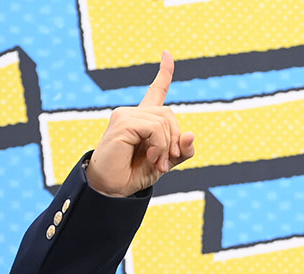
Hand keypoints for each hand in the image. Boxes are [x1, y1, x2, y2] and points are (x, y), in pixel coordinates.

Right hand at [87, 51, 195, 196]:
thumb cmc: (134, 174)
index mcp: (143, 120)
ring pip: (164, 121)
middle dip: (175, 139)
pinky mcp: (122, 123)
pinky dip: (160, 145)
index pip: (156, 91)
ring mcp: (125, 116)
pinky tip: (152, 157)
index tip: (167, 54)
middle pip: (170, 114)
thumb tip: (191, 134)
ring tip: (158, 163)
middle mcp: (133, 113)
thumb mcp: (165, 163)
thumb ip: (180, 151)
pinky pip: (155, 128)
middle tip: (167, 162)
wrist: (112, 188)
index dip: (164, 74)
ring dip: (167, 146)